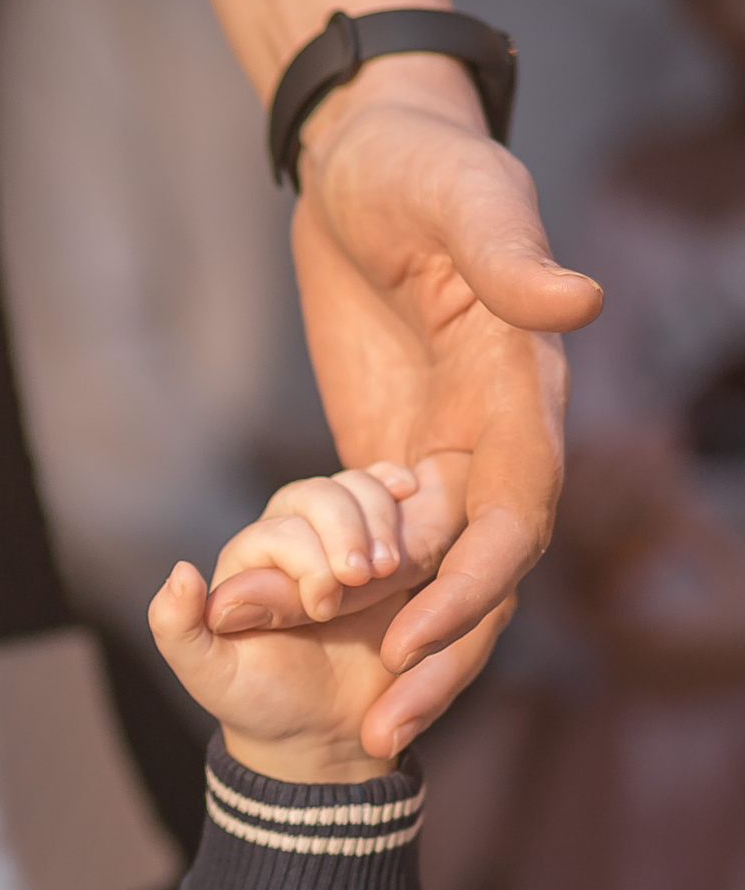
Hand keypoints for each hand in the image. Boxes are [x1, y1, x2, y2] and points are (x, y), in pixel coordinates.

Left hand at [158, 467, 511, 780]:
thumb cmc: (261, 704)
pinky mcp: (388, 553)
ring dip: (380, 514)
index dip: (306, 558)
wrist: (324, 733)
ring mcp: (343, 543)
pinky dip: (404, 496)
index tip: (326, 607)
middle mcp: (293, 542)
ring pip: (358, 490)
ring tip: (394, 565)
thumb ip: (178, 629)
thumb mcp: (211, 676)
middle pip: (318, 496)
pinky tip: (414, 494)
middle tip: (369, 576)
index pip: (279, 531)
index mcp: (248, 565)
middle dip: (346, 527)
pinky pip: (395, 505)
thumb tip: (180, 573)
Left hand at [205, 56, 599, 749]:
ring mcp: (442, 450)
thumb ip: (514, 255)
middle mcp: (494, 435)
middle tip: (379, 735)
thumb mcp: (466, 198)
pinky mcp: (389, 455)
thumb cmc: (422, 167)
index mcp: (522, 390)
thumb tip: (579, 303)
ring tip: (361, 733)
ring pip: (432, 577)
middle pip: (479, 573)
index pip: (515, 513)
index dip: (472, 583)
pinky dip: (353, 605)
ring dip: (400, 652)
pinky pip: (380, 546)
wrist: (369, 154)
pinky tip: (311, 661)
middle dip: (439, 657)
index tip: (413, 639)